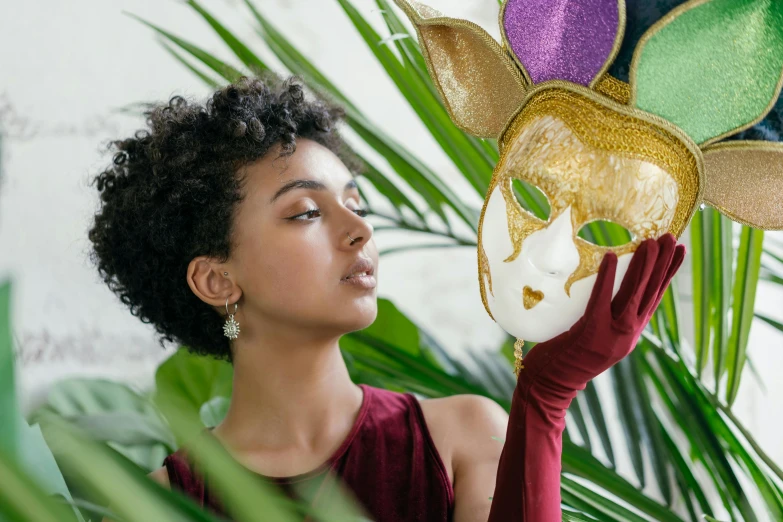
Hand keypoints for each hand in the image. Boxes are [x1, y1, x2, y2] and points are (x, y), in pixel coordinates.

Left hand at [487, 233, 684, 521]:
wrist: (549, 386)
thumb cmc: (564, 358)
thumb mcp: (593, 337)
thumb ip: (603, 317)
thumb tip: (604, 288)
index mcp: (630, 334)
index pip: (654, 298)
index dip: (668, 274)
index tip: (679, 251)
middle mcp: (627, 335)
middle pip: (650, 294)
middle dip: (662, 264)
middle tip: (671, 237)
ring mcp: (611, 335)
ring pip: (633, 296)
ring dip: (643, 267)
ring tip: (651, 242)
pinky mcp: (591, 333)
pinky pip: (601, 300)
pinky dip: (608, 278)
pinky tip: (612, 256)